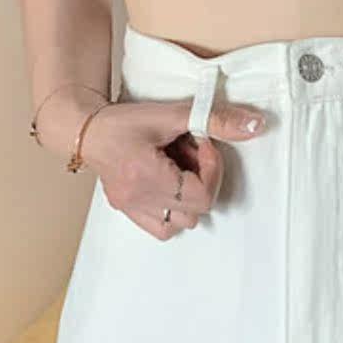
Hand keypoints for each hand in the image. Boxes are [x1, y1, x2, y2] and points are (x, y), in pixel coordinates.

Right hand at [41, 88, 267, 240]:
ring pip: (182, 223)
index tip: (203, 143)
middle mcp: (138, 199)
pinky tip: (167, 187)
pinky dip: (172, 211)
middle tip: (189, 154)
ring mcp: (131, 209)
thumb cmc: (124, 120)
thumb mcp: (172, 114)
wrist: (86, 129)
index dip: (212, 169)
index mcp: (147, 175)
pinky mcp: (127, 212)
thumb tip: (256, 125)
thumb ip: (215, 119)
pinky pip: (162, 229)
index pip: (201, 195)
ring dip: (188, 197)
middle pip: (196, 209)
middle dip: (201, 180)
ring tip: (176, 170)